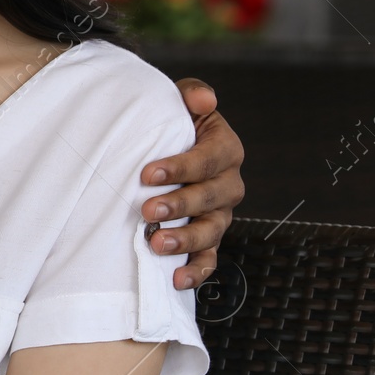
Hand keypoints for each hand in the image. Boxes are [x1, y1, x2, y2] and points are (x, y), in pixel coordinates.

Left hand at [145, 79, 245, 290]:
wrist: (161, 146)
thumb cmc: (169, 122)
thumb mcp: (178, 102)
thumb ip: (191, 95)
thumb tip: (205, 99)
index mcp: (226, 149)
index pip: (210, 159)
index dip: (180, 167)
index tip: (147, 174)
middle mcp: (228, 184)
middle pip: (210, 197)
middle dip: (179, 205)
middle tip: (146, 210)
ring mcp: (220, 214)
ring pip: (211, 231)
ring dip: (185, 240)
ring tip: (156, 244)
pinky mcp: (208, 238)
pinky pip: (209, 258)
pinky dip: (196, 271)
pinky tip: (176, 280)